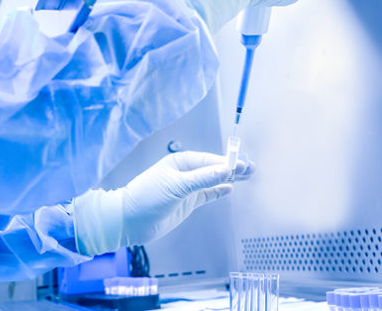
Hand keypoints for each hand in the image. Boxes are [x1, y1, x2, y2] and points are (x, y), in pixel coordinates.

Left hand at [73, 151, 252, 255]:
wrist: (130, 221)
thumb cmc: (147, 197)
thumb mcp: (176, 186)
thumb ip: (202, 179)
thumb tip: (225, 170)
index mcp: (180, 162)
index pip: (208, 160)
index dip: (226, 162)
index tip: (241, 165)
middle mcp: (185, 173)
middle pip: (213, 168)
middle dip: (231, 168)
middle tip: (251, 168)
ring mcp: (187, 188)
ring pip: (213, 181)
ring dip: (229, 179)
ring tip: (248, 175)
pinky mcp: (187, 203)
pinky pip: (208, 194)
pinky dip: (219, 191)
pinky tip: (230, 188)